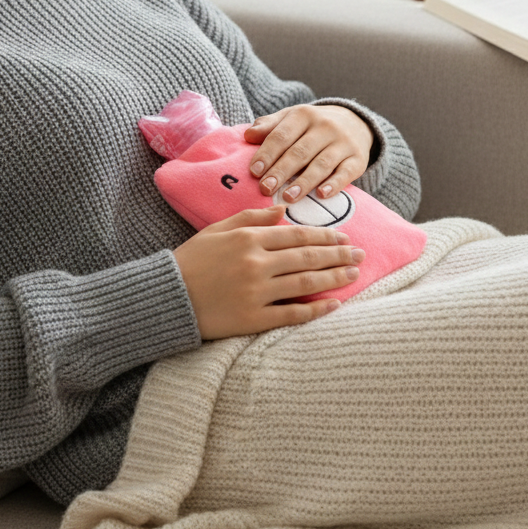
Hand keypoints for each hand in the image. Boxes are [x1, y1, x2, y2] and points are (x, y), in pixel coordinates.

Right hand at [172, 205, 364, 338]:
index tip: (344, 237)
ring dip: (334, 277)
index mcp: (249, 238)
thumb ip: (250, 217)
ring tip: (354, 274)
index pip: (297, 234)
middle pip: (308, 256)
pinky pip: (292, 313)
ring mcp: (257, 292)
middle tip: (360, 254)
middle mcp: (257, 263)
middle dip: (338, 254)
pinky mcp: (253, 318)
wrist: (167, 297)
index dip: (324, 235)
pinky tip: (335, 304)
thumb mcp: (217, 229)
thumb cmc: (191, 260)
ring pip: (306, 281)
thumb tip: (282, 210)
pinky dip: (316, 309)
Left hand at [243, 104, 373, 204]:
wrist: (354, 122)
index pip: (282, 135)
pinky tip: (321, 195)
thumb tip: (248, 135)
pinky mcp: (358, 159)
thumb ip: (269, 127)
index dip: (267, 154)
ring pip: (321, 164)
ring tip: (288, 197)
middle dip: (281, 171)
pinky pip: (345, 173)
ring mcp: (343, 143)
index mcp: (304, 115)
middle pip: (300, 152)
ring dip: (304, 182)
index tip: (254, 171)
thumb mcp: (291, 118)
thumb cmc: (312, 125)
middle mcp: (325, 126)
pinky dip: (334, 185)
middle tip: (265, 189)